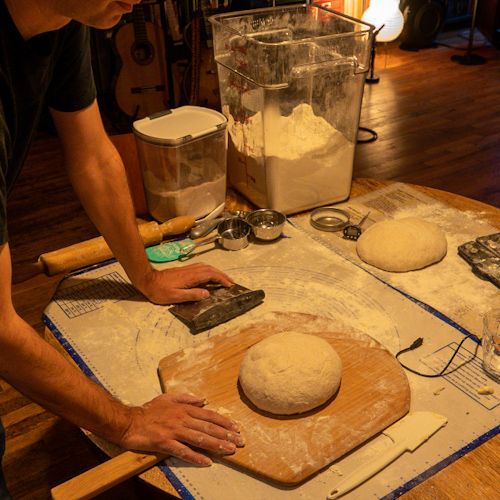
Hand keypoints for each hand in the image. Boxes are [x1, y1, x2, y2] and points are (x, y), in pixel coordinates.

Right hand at [121, 393, 244, 465]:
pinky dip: (196, 456)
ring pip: (199, 438)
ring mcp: (174, 431)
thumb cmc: (149, 410)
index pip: (209, 415)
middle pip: (208, 427)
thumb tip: (204, 400)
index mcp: (184, 409)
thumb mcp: (169, 398)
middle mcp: (182, 419)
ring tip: (229, 451)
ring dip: (216, 445)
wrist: (129, 421)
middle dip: (226, 435)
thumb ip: (187, 398)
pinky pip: (183, 451)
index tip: (237, 428)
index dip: (224, 422)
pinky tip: (207, 462)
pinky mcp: (165, 443)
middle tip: (240, 442)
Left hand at [136, 263, 233, 303]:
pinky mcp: (184, 270)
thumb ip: (192, 295)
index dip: (221, 279)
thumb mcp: (176, 296)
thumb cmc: (160, 291)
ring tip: (223, 279)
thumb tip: (207, 293)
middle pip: (211, 269)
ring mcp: (188, 269)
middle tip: (231, 282)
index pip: (210, 275)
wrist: (148, 281)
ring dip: (216, 272)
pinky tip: (209, 275)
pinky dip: (209, 271)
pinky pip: (201, 268)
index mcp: (191, 277)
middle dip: (222, 275)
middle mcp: (191, 270)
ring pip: (206, 267)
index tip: (229, 285)